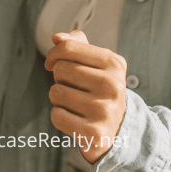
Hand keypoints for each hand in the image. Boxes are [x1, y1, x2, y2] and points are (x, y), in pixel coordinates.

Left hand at [44, 30, 127, 163]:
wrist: (118, 129)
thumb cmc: (100, 89)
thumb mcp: (95, 63)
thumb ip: (76, 45)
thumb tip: (57, 37)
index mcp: (114, 63)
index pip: (69, 47)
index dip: (53, 54)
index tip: (51, 62)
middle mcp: (113, 85)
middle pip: (60, 69)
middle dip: (60, 78)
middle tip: (75, 87)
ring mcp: (105, 110)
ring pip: (56, 93)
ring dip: (59, 98)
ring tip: (76, 103)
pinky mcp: (94, 133)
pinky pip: (56, 116)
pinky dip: (60, 117)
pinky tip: (76, 119)